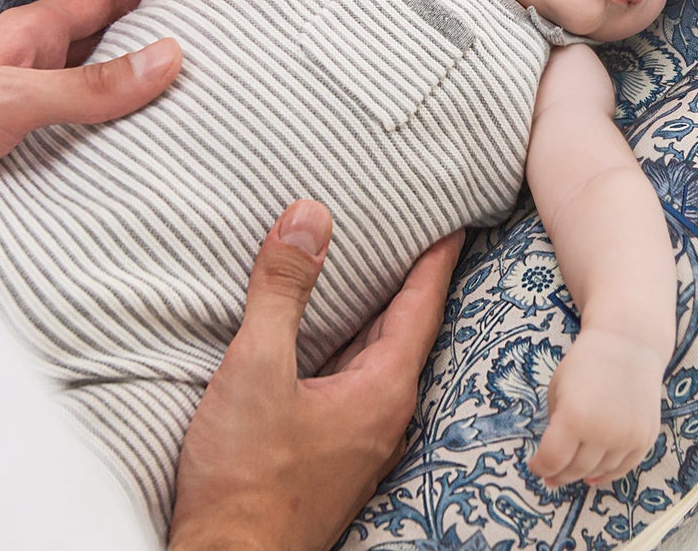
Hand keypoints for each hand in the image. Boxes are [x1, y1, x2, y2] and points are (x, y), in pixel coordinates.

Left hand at [0, 0, 181, 199]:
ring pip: (91, 94)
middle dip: (156, 48)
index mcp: (30, 33)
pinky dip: (104, 144)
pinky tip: (134, 160)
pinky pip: (71, 138)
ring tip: (197, 110)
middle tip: (221, 55)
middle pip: (107, 46)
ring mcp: (20, 105)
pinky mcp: (10, 149)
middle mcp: (29, 62)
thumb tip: (170, 58)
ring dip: (132, 102)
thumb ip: (90, 85)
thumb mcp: (13, 99)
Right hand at [169, 201, 463, 550]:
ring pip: (377, 360)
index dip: (436, 258)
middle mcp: (384, 416)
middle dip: (409, 280)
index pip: (423, 306)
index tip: (452, 217)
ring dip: (376, 315)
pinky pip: (353, 384)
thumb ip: (281, 292)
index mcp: (382, 391)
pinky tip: (327, 339)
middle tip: (414, 231)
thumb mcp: (257, 369)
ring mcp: (360, 441)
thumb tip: (309, 217)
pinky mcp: (332, 456)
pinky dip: (349, 347)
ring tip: (370, 271)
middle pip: (406, 331)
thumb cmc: (245, 479)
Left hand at [528, 327, 665, 487]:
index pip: (552, 460)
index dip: (540, 467)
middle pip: (575, 469)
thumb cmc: (585, 365)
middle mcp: (603, 432)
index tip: (535, 466)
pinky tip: (594, 474)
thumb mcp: (558, 391)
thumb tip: (552, 461)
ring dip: (582, 474)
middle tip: (550, 476)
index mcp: (574, 418)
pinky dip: (607, 474)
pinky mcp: (645, 439)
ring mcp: (627, 438)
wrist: (628, 346)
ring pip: (599, 472)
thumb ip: (554, 427)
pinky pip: (623, 468)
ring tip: (571, 472)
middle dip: (559, 474)